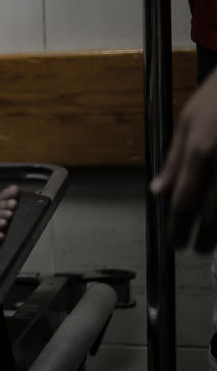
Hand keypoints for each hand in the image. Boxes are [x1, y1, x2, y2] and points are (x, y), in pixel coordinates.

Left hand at [152, 68, 216, 250]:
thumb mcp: (187, 122)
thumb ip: (175, 160)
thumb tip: (158, 192)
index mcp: (201, 152)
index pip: (184, 201)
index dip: (177, 227)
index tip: (174, 243)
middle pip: (215, 216)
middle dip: (204, 239)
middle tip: (196, 249)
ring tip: (214, 241)